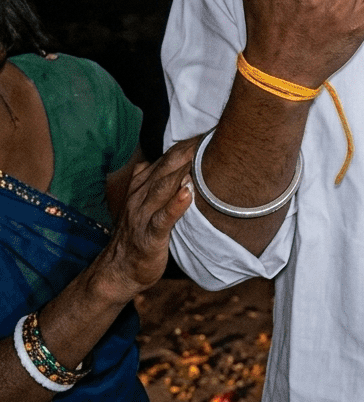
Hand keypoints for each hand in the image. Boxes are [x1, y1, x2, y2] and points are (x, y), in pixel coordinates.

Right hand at [88, 140, 196, 303]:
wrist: (118, 271)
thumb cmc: (138, 235)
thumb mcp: (145, 203)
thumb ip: (155, 180)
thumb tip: (169, 156)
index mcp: (142, 187)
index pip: (165, 160)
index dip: (184, 146)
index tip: (206, 131)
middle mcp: (140, 197)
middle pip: (164, 169)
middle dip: (185, 152)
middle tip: (206, 136)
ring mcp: (143, 216)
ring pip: (161, 189)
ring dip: (179, 172)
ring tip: (196, 157)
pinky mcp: (149, 236)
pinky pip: (162, 219)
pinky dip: (175, 206)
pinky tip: (187, 194)